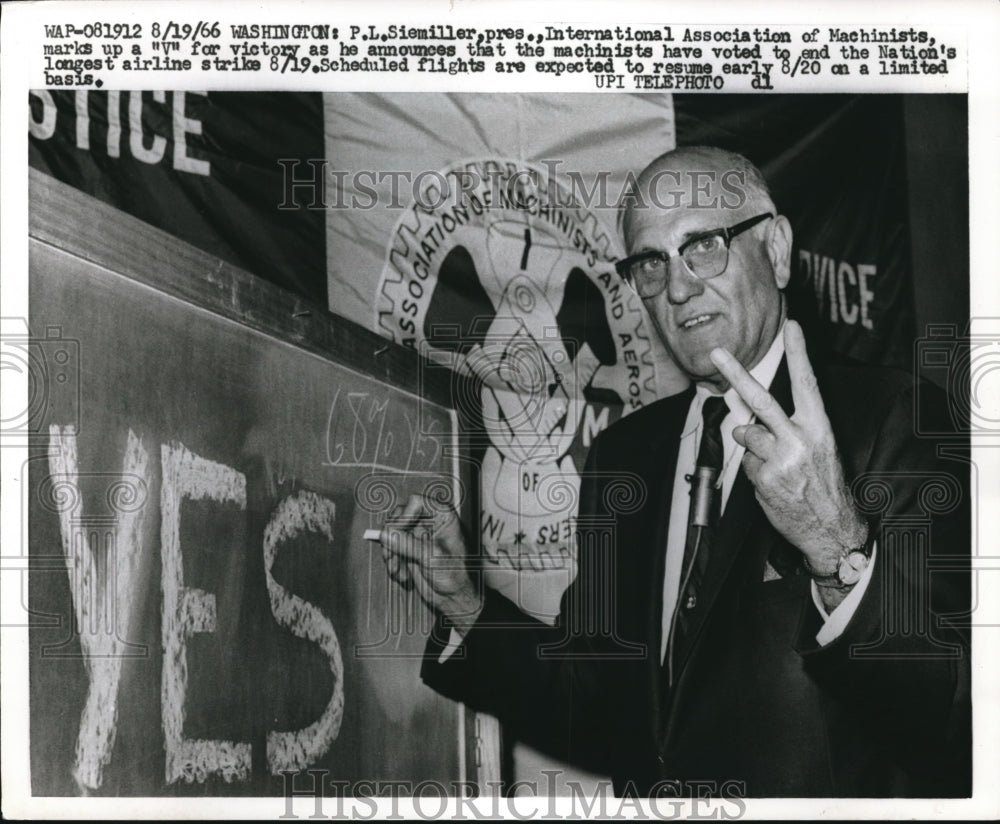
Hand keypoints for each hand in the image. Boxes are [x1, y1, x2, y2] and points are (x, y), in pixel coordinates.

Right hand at [378, 494, 483, 636]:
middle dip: (392, 538)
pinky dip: (392, 562)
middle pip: (399, 516)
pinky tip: (401, 574)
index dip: (404, 517)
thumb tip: (386, 534)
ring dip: (390, 553)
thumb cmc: (456, 575)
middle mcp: (429, 522)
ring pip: (392, 533)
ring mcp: (418, 536)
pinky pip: (391, 548)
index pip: (416, 502)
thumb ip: (408, 544)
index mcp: (442, 516)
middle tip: (392, 554)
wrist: (455, 597)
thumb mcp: (432, 557)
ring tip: (397, 570)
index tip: (397, 533)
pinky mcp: (409, 549)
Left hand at [708, 321, 867, 575]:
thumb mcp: (815, 446)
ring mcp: (780, 459)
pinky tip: (772, 481)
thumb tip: (738, 401)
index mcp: (819, 427)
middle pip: (761, 399)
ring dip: (751, 444)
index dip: (799, 353)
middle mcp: (800, 439)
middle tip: (716, 353)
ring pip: (746, 434)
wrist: (832, 529)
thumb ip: (782, 422)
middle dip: (736, 373)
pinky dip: (753, 468)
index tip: (792, 325)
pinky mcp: (763, 478)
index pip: (808, 383)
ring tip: (775, 462)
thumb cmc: (822, 483)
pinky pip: (744, 461)